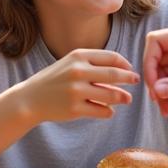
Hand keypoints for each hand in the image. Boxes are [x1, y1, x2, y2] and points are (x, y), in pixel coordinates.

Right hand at [16, 49, 138, 124]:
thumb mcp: (70, 63)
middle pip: (114, 74)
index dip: (125, 63)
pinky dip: (109, 111)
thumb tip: (123, 70)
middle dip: (129, 78)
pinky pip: (102, 111)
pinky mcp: (75, 109)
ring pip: (111, 95)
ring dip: (123, 97)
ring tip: (127, 99)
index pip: (111, 57)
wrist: (30, 98)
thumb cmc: (54, 80)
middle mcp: (78, 72)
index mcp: (78, 56)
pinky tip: (109, 111)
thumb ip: (93, 64)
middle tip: (136, 81)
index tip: (130, 69)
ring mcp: (76, 91)